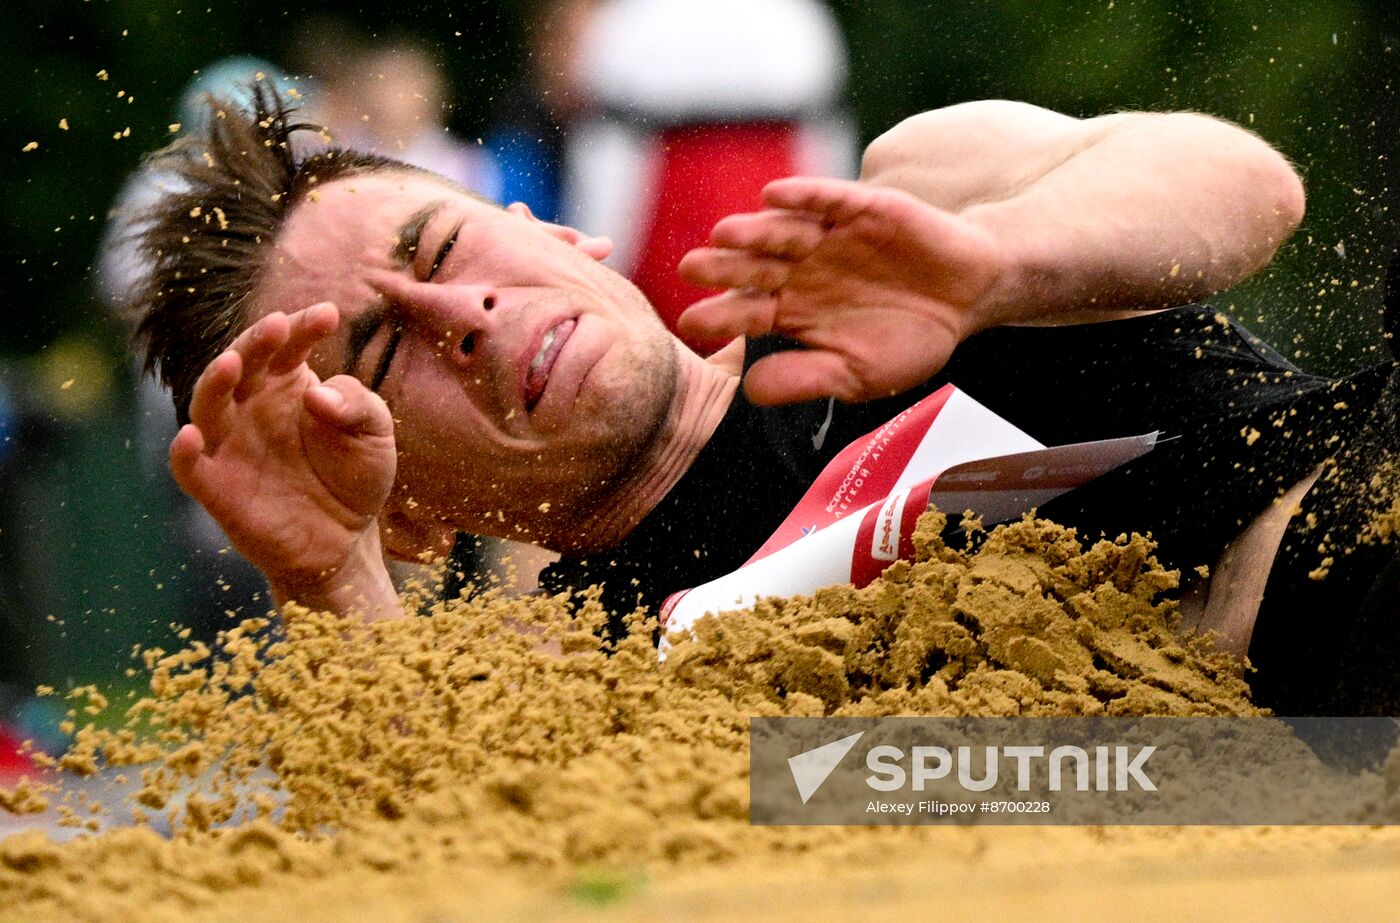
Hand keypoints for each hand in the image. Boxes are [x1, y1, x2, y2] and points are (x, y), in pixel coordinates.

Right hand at [169, 304, 398, 608]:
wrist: (346, 540)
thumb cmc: (356, 476)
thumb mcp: (375, 435)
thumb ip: (358, 406)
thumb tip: (318, 394)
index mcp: (288, 385)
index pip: (287, 346)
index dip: (302, 327)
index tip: (327, 315)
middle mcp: (252, 408)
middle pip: (242, 365)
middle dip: (256, 342)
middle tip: (279, 325)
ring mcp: (233, 446)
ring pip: (208, 407)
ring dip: (214, 382)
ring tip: (231, 362)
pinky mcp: (219, 489)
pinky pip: (190, 468)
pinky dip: (184, 452)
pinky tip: (190, 435)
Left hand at [676, 177, 1006, 404]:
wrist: (969, 298)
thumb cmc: (909, 339)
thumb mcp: (857, 374)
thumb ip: (806, 379)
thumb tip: (750, 391)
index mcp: (793, 311)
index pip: (746, 312)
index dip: (719, 317)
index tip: (690, 324)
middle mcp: (801, 270)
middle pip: (753, 268)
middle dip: (723, 268)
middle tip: (691, 269)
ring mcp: (829, 238)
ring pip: (782, 231)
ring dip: (754, 231)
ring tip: (725, 234)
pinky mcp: (862, 209)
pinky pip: (826, 199)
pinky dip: (802, 195)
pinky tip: (773, 195)